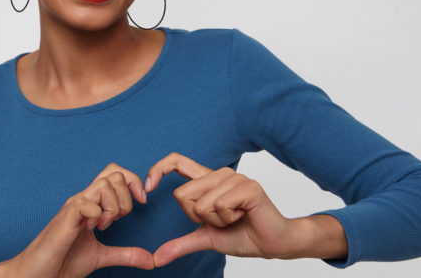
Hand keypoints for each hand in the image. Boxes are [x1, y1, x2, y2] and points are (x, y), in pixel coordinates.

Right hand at [0, 163, 153, 277]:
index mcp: (91, 204)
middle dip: (127, 197)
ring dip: (112, 206)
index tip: (142, 203)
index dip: (134, 182)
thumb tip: (150, 260)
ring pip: (103, 185)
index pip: (115, 174)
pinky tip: (92, 230)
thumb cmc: (63, 262)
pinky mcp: (65, 219)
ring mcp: (74, 207)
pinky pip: (87, 203)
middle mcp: (83, 200)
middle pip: (114, 174)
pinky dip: (97, 215)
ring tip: (104, 226)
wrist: (38, 274)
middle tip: (118, 220)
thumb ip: (125, 254)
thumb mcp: (101, 256)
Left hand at [144, 153, 297, 266]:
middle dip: (197, 217)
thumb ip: (180, 244)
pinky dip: (228, 219)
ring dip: (216, 220)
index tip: (148, 188)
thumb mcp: (205, 238)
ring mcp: (235, 178)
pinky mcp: (249, 187)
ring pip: (201, 204)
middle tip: (220, 219)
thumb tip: (156, 258)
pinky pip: (220, 205)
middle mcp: (220, 174)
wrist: (272, 243)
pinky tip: (243, 216)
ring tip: (234, 218)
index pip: (176, 161)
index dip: (158, 169)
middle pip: (182, 195)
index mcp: (208, 180)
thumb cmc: (241, 235)